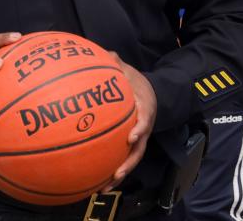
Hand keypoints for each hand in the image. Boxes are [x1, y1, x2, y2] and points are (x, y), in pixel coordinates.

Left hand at [104, 52, 156, 189]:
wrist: (148, 94)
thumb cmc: (136, 83)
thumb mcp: (129, 71)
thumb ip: (118, 64)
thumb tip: (108, 54)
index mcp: (145, 110)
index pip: (145, 121)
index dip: (140, 130)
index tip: (131, 137)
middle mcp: (143, 130)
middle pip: (139, 151)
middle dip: (128, 164)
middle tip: (116, 174)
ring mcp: (137, 140)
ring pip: (130, 161)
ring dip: (119, 175)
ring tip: (103, 189)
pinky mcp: (128, 146)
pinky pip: (120, 159)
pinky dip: (109, 171)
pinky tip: (94, 182)